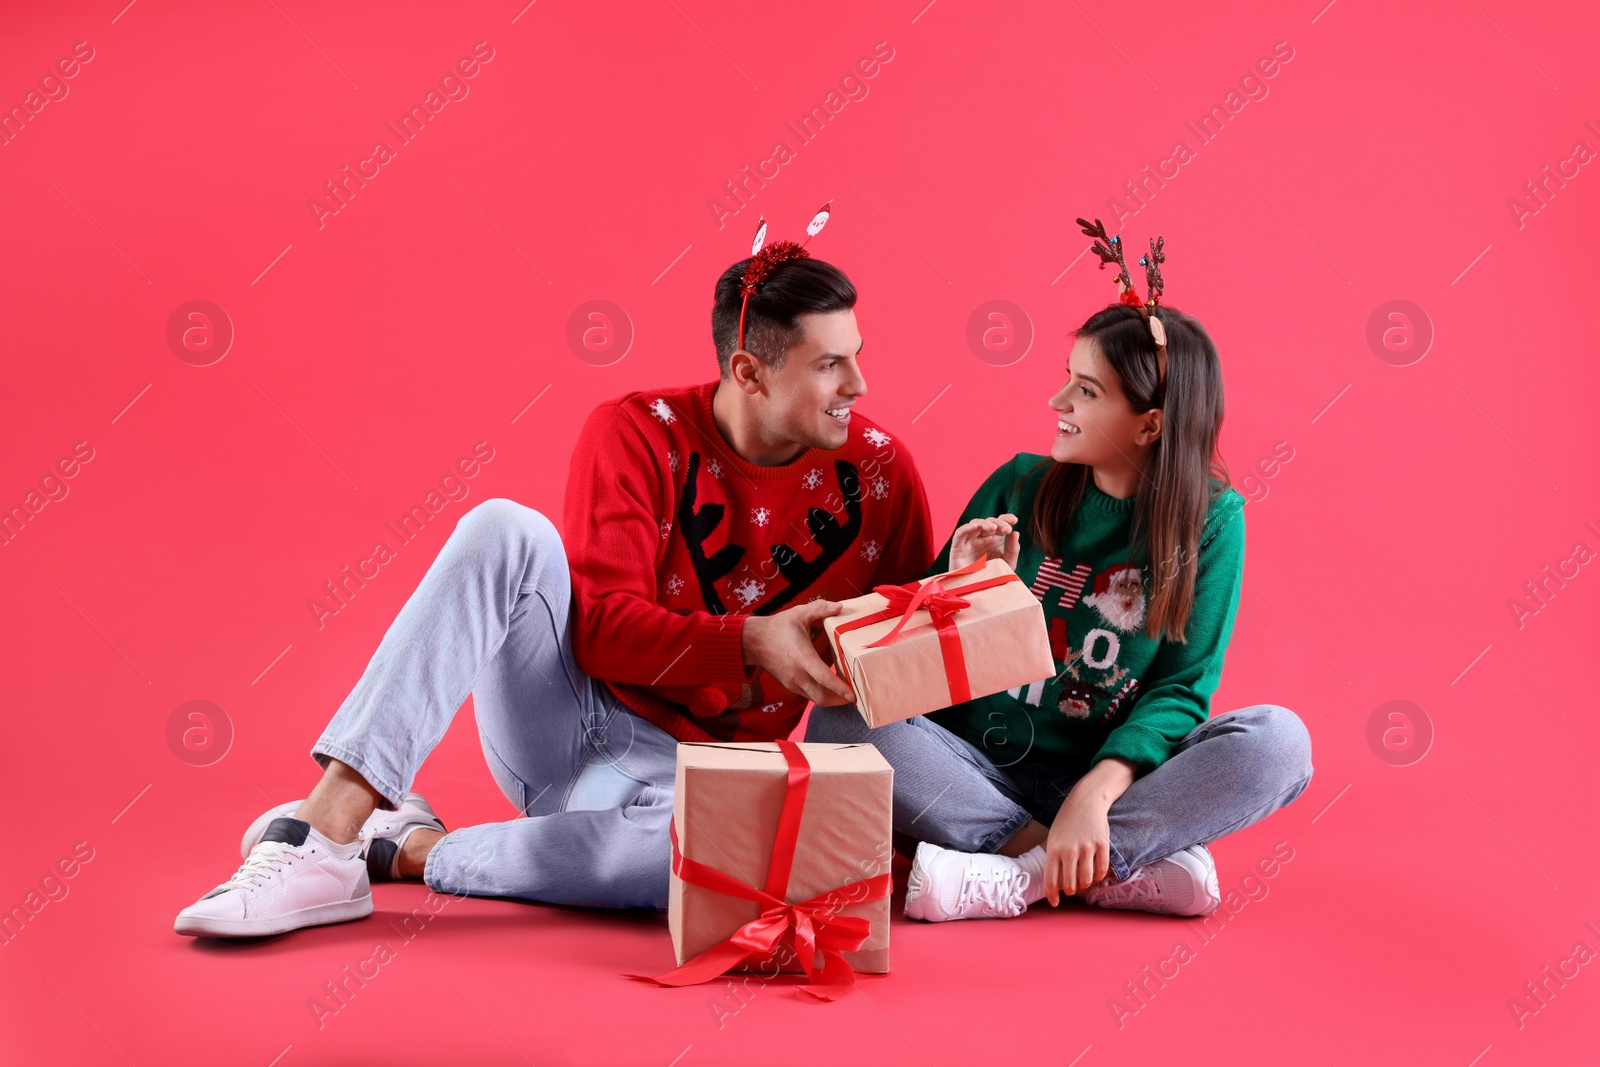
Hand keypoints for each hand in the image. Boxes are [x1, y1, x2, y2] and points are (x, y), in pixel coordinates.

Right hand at [740, 600, 856, 707]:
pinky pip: (809, 695)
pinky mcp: (790, 685)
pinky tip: (830, 686)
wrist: (753, 641)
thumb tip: (839, 606)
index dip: (840, 688)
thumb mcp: (799, 614)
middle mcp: (797, 675)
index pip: (824, 678)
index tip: (853, 695)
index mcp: (802, 658)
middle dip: (840, 700)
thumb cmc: (778, 627)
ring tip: (846, 693)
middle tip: (856, 696)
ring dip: (832, 699)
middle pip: (822, 697)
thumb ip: (820, 609)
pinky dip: (822, 694)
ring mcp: (793, 683)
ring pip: (816, 699)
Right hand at [947, 513, 1020, 571]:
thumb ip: (1013, 550)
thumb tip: (1016, 533)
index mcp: (995, 539)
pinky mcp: (958, 547)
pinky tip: (975, 527)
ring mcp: (970, 541)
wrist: (976, 592)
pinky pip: (960, 533)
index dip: (1006, 518)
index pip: (1000, 523)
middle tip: (1006, 529)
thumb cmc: (991, 577)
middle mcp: (982, 537)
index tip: (1014, 520)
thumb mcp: (1007, 564)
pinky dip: (967, 528)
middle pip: (989, 522)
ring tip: (993, 528)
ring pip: (975, 524)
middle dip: (998, 523)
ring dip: (984, 523)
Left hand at [1041, 790, 1111, 905]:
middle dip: (1071, 890)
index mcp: (1054, 849)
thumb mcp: (1054, 838)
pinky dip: (1099, 876)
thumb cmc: (1067, 822)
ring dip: (1085, 884)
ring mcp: (1087, 848)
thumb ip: (1054, 859)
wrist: (1086, 801)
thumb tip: (1056, 885)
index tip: (1055, 903)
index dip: (1052, 896)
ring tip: (1084, 879)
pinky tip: (1096, 873)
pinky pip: (1101, 871)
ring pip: (1086, 881)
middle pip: (1070, 885)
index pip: (1051, 880)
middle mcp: (1069, 850)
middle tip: (1072, 888)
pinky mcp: (1102, 845)